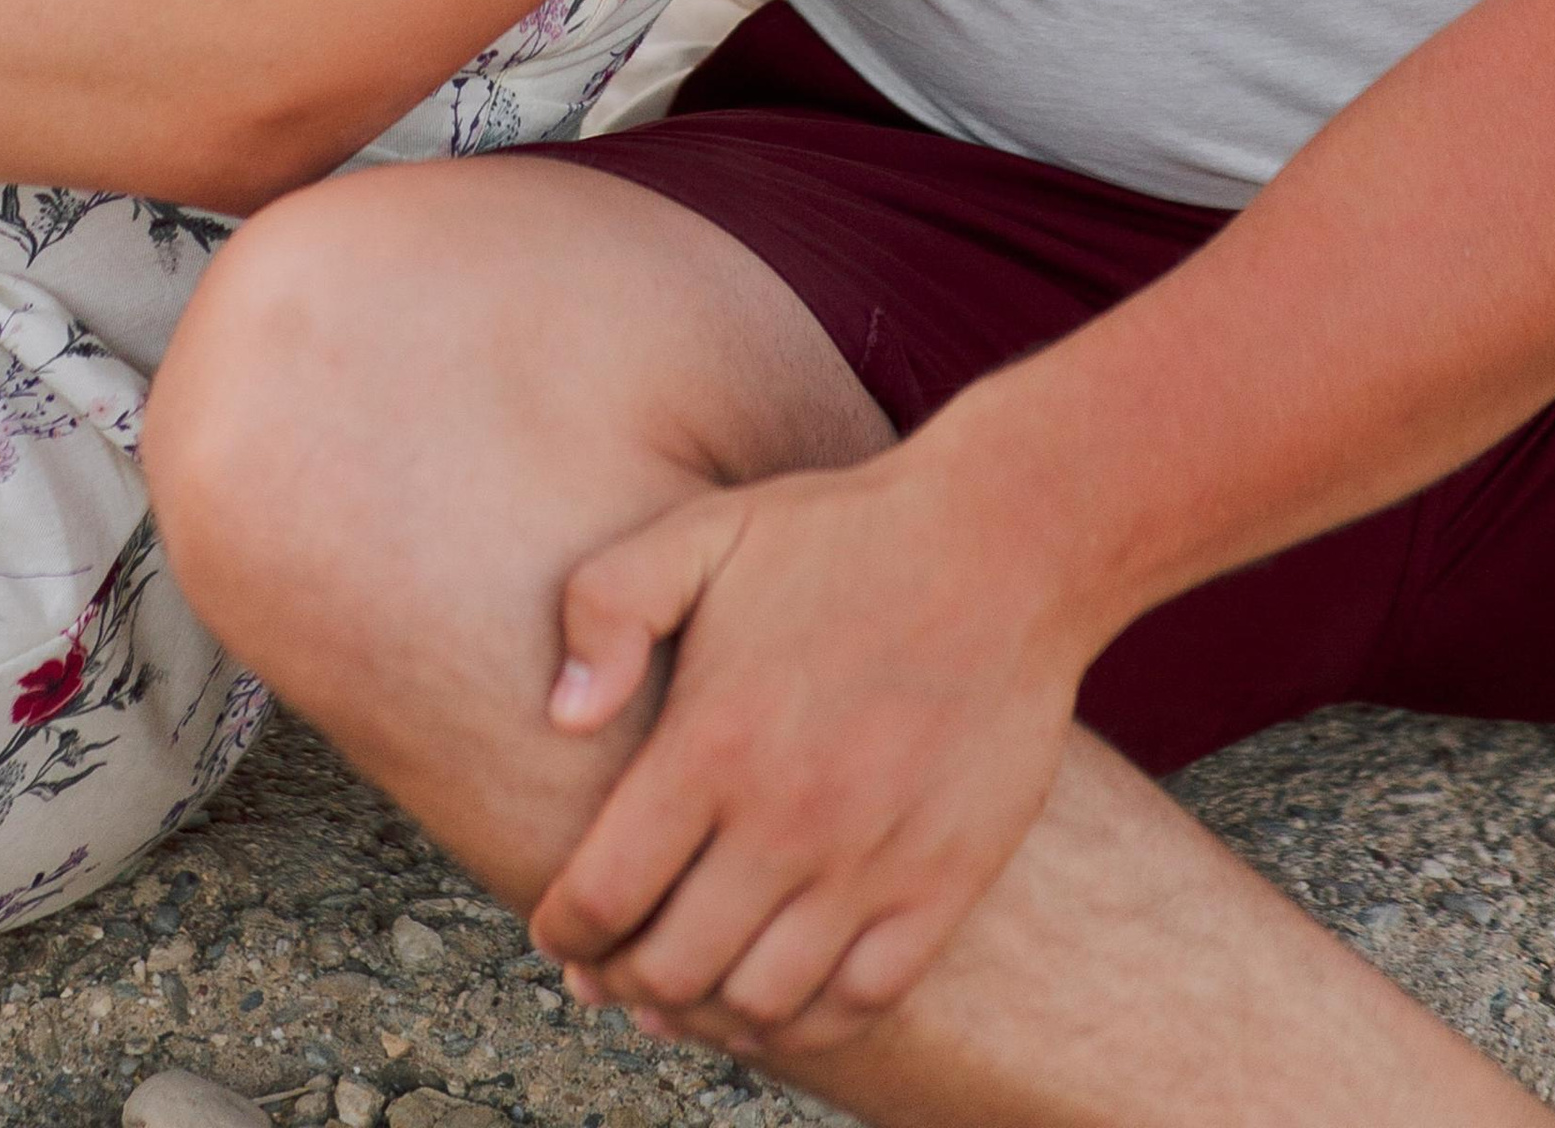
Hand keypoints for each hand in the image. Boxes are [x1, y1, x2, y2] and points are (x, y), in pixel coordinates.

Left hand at [531, 448, 1093, 1061]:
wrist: (996, 548)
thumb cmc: (837, 536)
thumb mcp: (699, 532)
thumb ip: (605, 609)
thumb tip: (561, 718)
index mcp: (713, 743)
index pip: (607, 893)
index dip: (567, 931)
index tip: (558, 933)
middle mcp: (786, 821)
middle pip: (674, 967)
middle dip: (623, 979)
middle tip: (608, 969)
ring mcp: (870, 862)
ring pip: (763, 1002)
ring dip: (707, 1013)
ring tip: (683, 992)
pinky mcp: (944, 883)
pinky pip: (862, 1000)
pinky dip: (808, 1022)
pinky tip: (777, 997)